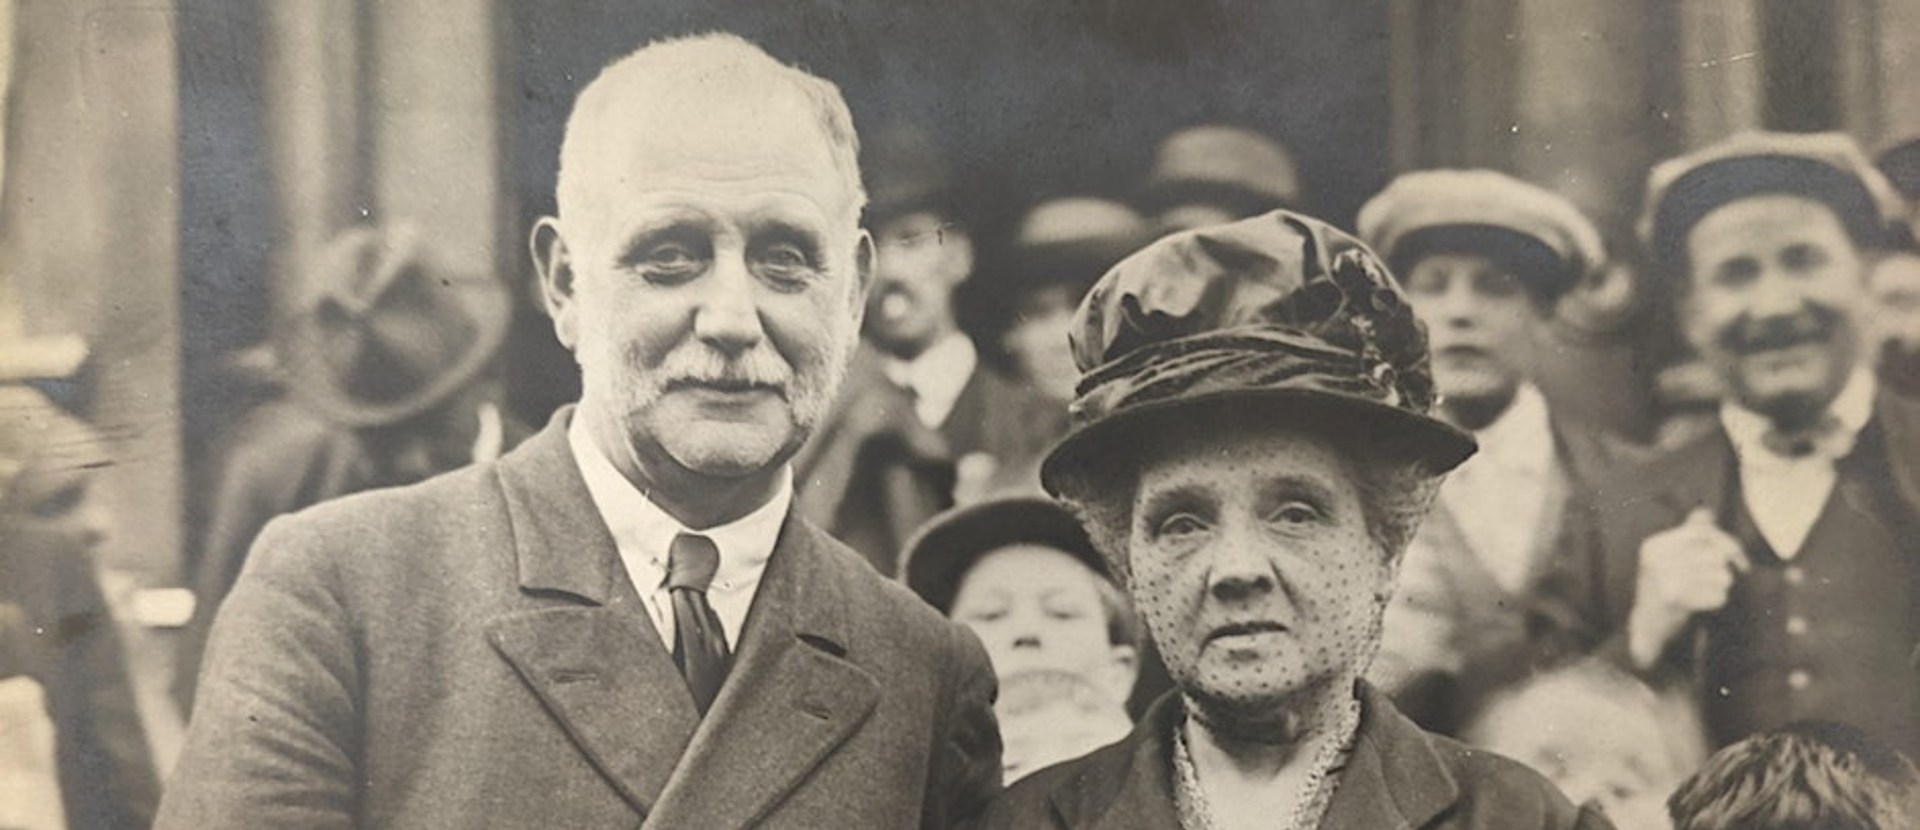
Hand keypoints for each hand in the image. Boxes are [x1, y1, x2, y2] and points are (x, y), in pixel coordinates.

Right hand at [1626, 509, 1747, 669]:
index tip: (1738, 557)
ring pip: (1719, 575)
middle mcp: (1656, 558)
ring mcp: (1663, 578)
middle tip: (1719, 579)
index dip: (1727, 543)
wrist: (1647, 625)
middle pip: (1714, 555)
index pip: (1703, 532)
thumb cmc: (1664, 587)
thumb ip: (1687, 534)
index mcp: (1654, 545)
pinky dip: (1716, 600)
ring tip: (1707, 592)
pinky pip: (1715, 595)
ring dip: (1721, 586)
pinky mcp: (1674, 598)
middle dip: (1723, 569)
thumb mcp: (1668, 556)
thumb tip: (1705, 511)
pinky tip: (1704, 604)